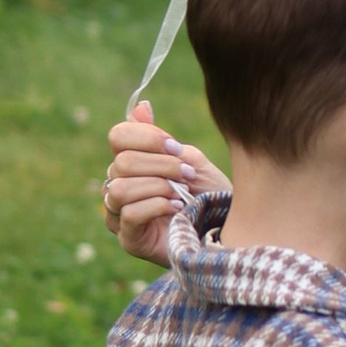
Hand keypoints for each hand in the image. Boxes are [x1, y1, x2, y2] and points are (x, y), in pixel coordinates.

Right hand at [104, 103, 215, 264]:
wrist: (226, 231)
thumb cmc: (209, 196)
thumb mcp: (190, 160)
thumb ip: (162, 139)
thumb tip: (141, 107)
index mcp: (132, 163)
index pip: (119, 136)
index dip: (146, 138)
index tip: (176, 147)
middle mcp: (119, 185)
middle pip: (121, 162)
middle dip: (160, 165)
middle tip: (187, 174)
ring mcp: (120, 215)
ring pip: (120, 188)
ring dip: (157, 187)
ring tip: (181, 194)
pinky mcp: (128, 239)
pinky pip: (129, 214)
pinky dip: (156, 206)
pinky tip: (177, 210)